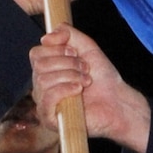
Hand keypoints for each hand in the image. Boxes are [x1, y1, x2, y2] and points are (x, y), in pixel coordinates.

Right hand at [30, 25, 150, 152]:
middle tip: (85, 69)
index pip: (36, 53)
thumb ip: (67, 33)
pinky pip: (46, 98)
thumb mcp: (86, 46)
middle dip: (67, 63)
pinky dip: (64, 89)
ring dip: (70, 76)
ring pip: (43, 80)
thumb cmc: (102, 78)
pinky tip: (78, 90)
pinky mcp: (49, 119)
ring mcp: (44, 104)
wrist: (117, 101)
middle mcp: (41, 87)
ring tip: (86, 81)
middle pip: (39, 65)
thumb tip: (45, 37)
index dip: (56, 49)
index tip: (76, 53)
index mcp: (46, 70)